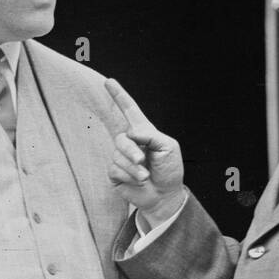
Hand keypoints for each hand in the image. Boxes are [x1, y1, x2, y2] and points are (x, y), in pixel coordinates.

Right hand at [105, 79, 185, 224]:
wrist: (165, 196)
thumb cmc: (169, 171)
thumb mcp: (168, 147)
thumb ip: (150, 135)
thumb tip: (131, 133)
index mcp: (144, 132)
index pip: (129, 110)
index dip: (119, 96)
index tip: (109, 82)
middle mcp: (130, 143)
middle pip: (121, 138)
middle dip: (131, 151)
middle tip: (142, 161)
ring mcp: (121, 158)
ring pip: (118, 155)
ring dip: (133, 167)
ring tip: (145, 176)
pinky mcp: (115, 173)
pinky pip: (115, 169)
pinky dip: (128, 175)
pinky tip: (138, 181)